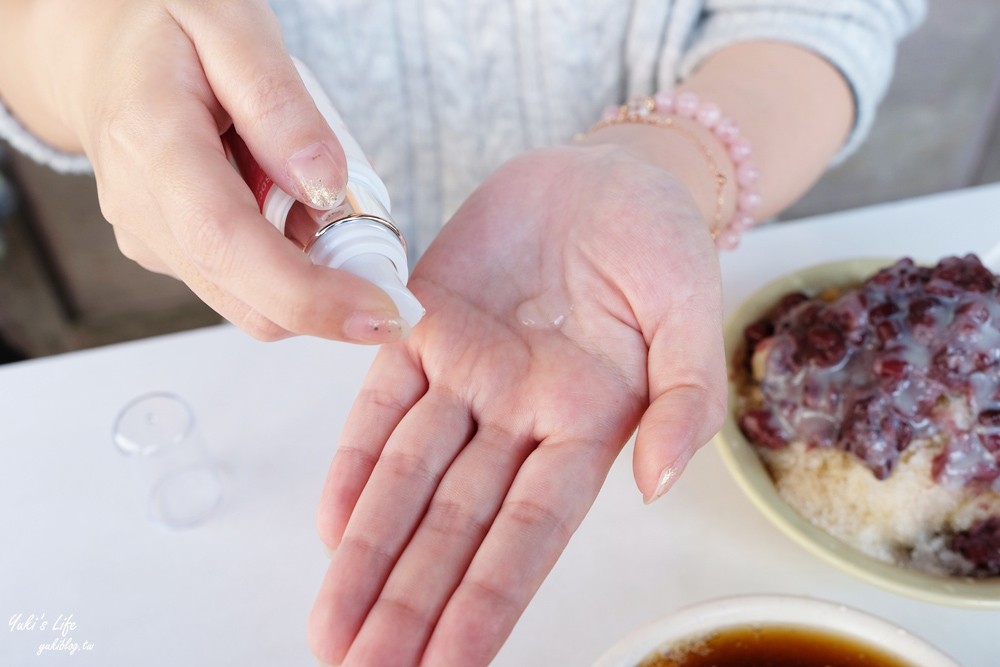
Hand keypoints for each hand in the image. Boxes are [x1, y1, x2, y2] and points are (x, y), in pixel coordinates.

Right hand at [0, 0, 404, 342]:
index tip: (380, 311)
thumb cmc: (164, 25)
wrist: (100, 49)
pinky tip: (280, 199)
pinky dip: (286, 260)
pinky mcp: (167, 254)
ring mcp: (150, 238)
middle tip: (372, 230)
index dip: (309, 294)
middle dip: (331, 292)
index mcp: (153, 143)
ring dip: (309, 269)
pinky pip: (242, 282)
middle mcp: (142, 206)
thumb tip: (325, 184)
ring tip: (309, 188)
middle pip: (248, 297)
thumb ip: (279, 104)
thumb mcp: (231, 24)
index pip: (228, 243)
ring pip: (252, 299)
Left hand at [309, 145, 727, 664]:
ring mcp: (467, 375)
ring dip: (369, 550)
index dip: (487, 600)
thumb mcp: (694, 316)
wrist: (608, 175)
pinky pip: (381, 401)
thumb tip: (658, 483)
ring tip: (332, 625)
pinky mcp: (423, 325)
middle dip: (409, 598)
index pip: (530, 532)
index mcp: (588, 426)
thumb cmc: (663, 245)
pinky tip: (333, 526)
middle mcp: (519, 416)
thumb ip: (686, 401)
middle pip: (455, 524)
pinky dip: (356, 460)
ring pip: (408, 476)